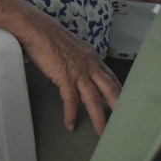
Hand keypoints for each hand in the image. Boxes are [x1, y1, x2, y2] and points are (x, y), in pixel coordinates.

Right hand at [15, 8, 120, 135]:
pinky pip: (71, 100)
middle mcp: (90, 64)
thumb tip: (80, 67)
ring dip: (98, 118)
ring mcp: (78, 71)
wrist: (35, 27)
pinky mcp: (64, 77)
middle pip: (110, 89)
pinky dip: (71, 114)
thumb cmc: (49, 34)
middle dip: (118, 107)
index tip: (123, 104)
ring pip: (93, 99)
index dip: (118, 92)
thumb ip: (79, 58)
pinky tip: (70, 124)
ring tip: (101, 133)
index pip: (111, 77)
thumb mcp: (72, 45)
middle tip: (125, 122)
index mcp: (92, 56)